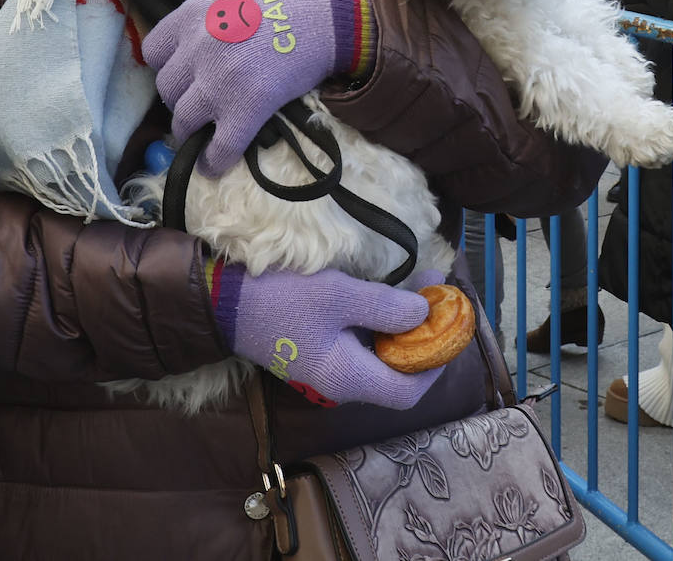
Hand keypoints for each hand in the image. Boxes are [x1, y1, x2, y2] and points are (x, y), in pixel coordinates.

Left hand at [144, 0, 365, 174]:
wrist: (332, 10)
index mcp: (193, 13)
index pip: (154, 51)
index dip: (167, 64)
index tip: (182, 70)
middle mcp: (196, 48)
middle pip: (166, 88)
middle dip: (180, 97)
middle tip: (199, 100)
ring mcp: (218, 81)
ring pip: (183, 120)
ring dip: (192, 129)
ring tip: (204, 133)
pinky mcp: (245, 109)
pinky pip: (218, 147)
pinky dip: (212, 161)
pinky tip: (213, 165)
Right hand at [213, 263, 442, 408]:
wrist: (223, 301)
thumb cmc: (283, 299)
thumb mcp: (339, 296)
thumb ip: (386, 306)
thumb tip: (425, 313)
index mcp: (349, 378)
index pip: (407, 391)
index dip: (435, 363)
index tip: (449, 325)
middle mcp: (340, 381)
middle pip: (396, 371)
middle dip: (422, 334)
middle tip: (436, 293)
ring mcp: (326, 366)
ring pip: (378, 354)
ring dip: (401, 323)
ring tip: (418, 282)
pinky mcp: (315, 349)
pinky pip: (358, 343)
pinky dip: (378, 321)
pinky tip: (383, 292)